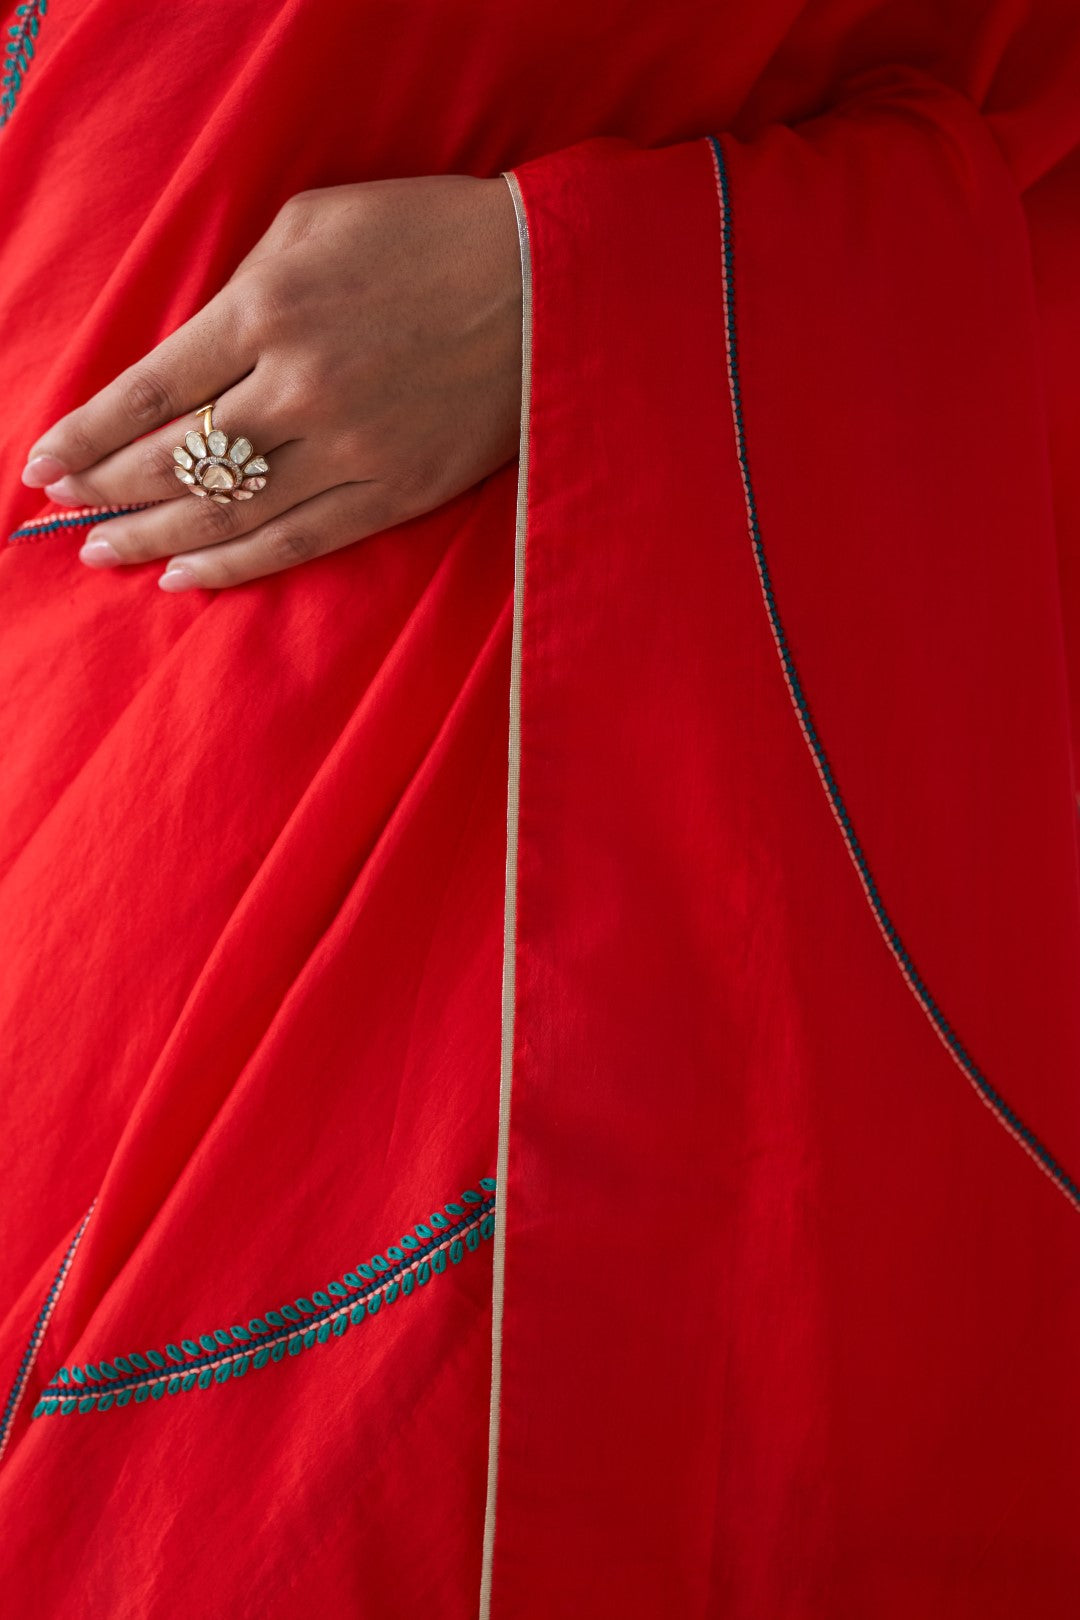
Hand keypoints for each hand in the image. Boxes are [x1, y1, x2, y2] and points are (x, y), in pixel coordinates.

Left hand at [21, 175, 523, 590]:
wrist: (546, 283)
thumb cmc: (425, 235)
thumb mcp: (314, 222)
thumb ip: (242, 287)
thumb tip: (189, 358)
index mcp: (268, 307)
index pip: (152, 388)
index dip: (89, 432)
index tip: (45, 462)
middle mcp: (299, 386)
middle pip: (178, 459)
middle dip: (109, 491)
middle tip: (65, 516)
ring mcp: (350, 448)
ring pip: (230, 511)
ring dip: (155, 537)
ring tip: (106, 553)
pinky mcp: (396, 490)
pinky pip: (300, 541)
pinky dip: (236, 565)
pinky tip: (187, 577)